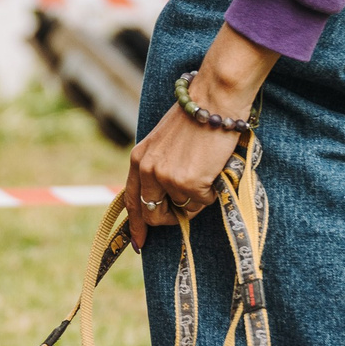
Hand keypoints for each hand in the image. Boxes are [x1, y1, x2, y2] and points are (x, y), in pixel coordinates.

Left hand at [124, 24, 277, 250]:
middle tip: (187, 208)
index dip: (135, 225)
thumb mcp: (164, 143)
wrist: (213, 101)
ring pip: (183, 208)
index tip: (139, 244)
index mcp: (138, 159)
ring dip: (197, 197)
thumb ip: (158, 167)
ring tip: (205, 170)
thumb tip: (164, 199)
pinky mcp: (187, 182)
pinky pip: (201, 202)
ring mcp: (166, 177)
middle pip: (152, 213)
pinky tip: (212, 168)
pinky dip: (210, 191)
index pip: (131, 200)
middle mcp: (147, 170)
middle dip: (170, 218)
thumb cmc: (195, 119)